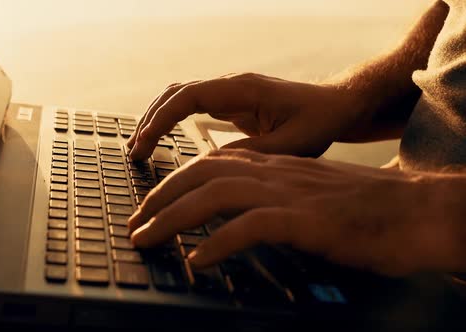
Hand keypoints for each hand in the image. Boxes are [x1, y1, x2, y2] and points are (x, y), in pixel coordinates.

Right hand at [127, 73, 360, 159]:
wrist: (336, 105)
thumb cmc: (319, 122)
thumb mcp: (291, 145)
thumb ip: (252, 153)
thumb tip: (210, 164)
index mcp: (243, 90)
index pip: (188, 96)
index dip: (162, 119)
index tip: (144, 143)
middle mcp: (231, 85)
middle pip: (175, 93)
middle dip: (149, 120)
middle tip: (134, 152)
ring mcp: (229, 91)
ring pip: (179, 96)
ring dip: (155, 118)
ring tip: (138, 146)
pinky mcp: (230, 102)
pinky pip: (190, 104)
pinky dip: (169, 119)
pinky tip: (161, 139)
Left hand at [128, 149, 464, 276]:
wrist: (419, 211)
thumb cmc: (366, 210)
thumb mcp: (309, 197)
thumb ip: (273, 201)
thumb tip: (238, 220)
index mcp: (275, 167)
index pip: (211, 164)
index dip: (174, 184)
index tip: (151, 207)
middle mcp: (276, 173)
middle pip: (202, 173)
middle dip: (160, 197)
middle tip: (135, 224)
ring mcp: (290, 193)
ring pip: (216, 193)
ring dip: (174, 217)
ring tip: (147, 238)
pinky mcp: (308, 220)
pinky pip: (251, 226)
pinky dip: (218, 242)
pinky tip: (197, 261)